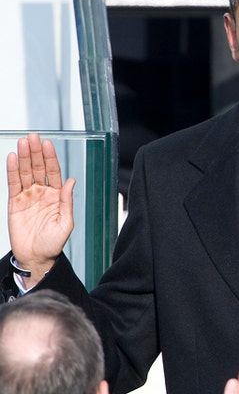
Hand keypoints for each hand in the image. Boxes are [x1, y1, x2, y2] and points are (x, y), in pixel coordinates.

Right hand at [6, 133, 73, 283]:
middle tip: (32, 137)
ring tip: (22, 143)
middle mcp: (42, 193)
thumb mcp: (65, 223)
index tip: (47, 143)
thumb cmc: (54, 243)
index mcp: (57, 196)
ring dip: (23, 157)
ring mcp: (28, 196)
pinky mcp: (14, 203)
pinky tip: (11, 158)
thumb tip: (72, 181)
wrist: (37, 257)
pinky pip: (12, 184)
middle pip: (38, 168)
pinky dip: (11, 171)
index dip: (50, 157)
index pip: (53, 172)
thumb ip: (67, 201)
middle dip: (35, 152)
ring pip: (24, 173)